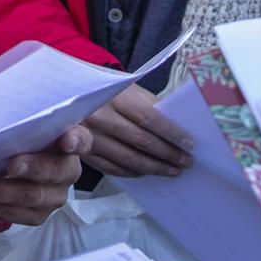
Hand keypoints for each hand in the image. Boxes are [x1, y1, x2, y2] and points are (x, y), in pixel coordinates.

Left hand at [0, 126, 88, 224]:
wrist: (12, 156)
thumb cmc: (18, 132)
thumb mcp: (22, 117)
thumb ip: (19, 109)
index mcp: (71, 139)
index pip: (81, 139)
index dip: (75, 141)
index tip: (66, 140)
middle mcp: (68, 169)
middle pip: (55, 171)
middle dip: (31, 167)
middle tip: (9, 165)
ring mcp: (55, 194)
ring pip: (32, 196)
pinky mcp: (39, 213)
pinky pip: (18, 214)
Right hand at [80, 84, 194, 176]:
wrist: (70, 94)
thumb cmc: (108, 91)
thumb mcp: (128, 88)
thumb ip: (150, 106)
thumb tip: (179, 130)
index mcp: (113, 95)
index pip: (149, 118)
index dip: (172, 133)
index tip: (190, 145)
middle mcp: (99, 117)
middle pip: (140, 141)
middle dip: (167, 154)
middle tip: (186, 162)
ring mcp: (89, 137)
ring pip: (128, 159)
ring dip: (155, 168)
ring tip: (173, 170)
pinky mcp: (85, 153)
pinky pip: (114, 168)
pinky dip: (135, 172)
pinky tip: (148, 172)